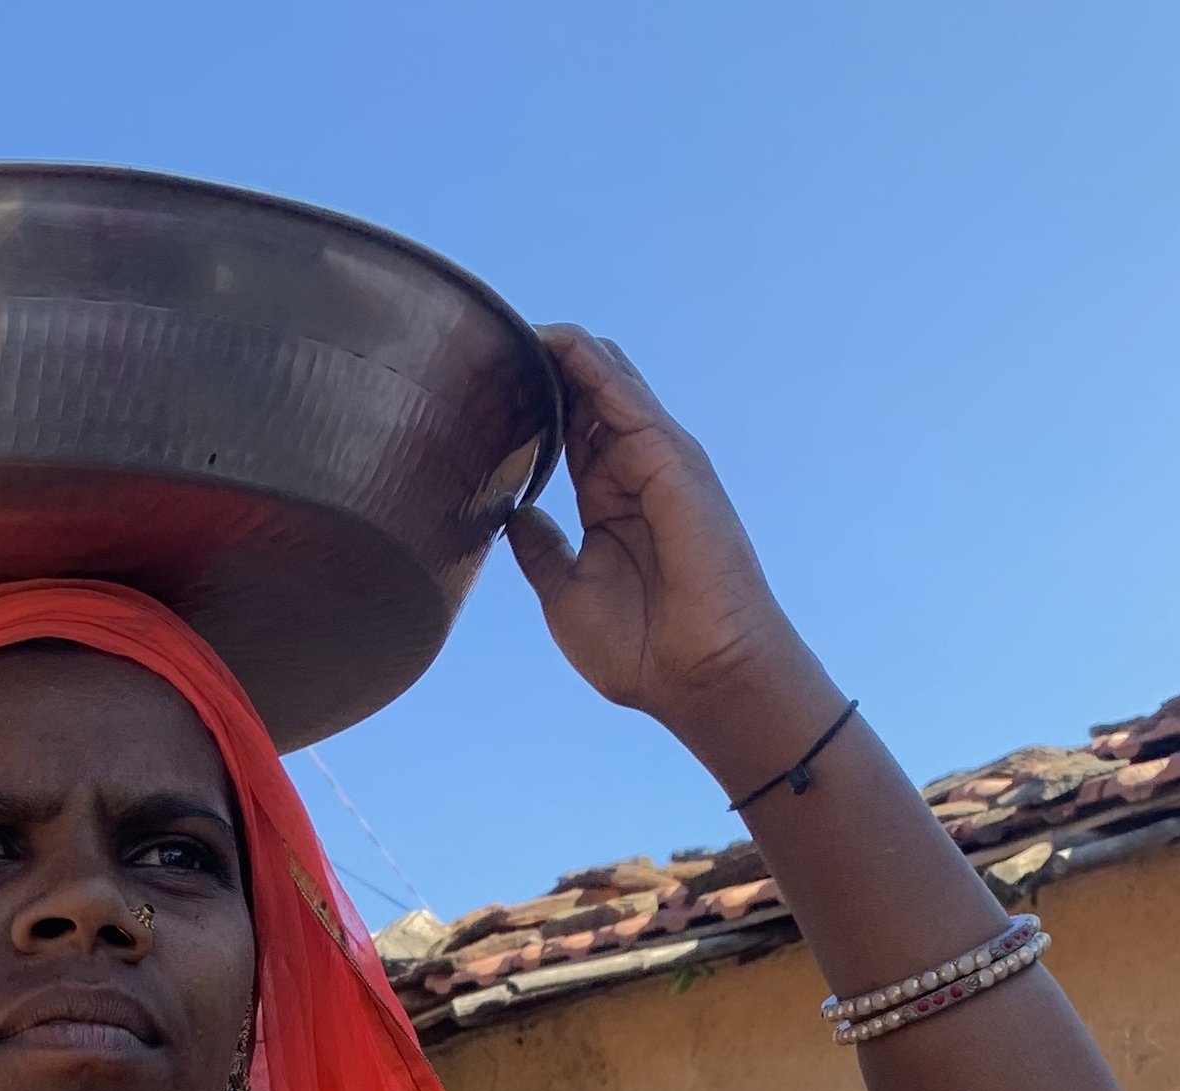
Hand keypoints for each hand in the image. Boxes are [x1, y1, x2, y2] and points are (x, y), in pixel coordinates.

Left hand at [509, 325, 830, 784]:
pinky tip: (554, 342)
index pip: (566, 432)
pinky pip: (626, 399)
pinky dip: (590, 368)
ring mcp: (655, 462)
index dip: (529, 405)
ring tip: (508, 325)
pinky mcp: (672, 460)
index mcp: (607, 502)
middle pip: (584, 397)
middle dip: (539, 371)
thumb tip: (510, 513)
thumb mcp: (567, 595)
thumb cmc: (643, 649)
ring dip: (560, 354)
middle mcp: (632, 473)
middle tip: (483, 341)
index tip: (480, 382)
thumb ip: (541, 550)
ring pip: (605, 384)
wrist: (699, 676)